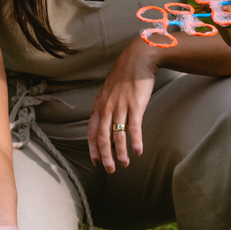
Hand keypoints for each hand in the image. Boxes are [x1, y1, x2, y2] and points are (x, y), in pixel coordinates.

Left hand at [88, 38, 158, 172]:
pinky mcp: (135, 105)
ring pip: (117, 136)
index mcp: (99, 105)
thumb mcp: (109, 91)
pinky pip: (134, 128)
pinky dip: (136, 141)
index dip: (93, 149)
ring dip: (120, 153)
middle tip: (109, 170)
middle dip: (105, 156)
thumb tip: (108, 123)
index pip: (91, 132)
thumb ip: (107, 107)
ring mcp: (121, 107)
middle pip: (103, 138)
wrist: (138, 59)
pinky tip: (138, 152)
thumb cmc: (125, 76)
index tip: (96, 162)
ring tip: (124, 164)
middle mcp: (107, 108)